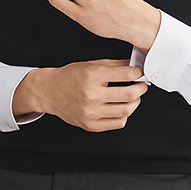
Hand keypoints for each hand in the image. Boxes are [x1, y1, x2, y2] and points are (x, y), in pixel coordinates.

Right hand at [15, 59, 147, 131]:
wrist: (49, 91)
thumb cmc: (69, 77)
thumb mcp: (91, 64)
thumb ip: (115, 65)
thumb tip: (136, 66)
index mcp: (92, 75)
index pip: (126, 74)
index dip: (139, 73)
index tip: (141, 72)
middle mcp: (91, 94)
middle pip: (129, 94)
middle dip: (141, 88)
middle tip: (141, 85)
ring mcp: (90, 112)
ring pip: (126, 111)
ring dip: (135, 102)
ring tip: (132, 96)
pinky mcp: (90, 125)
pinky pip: (117, 123)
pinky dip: (124, 115)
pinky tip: (121, 107)